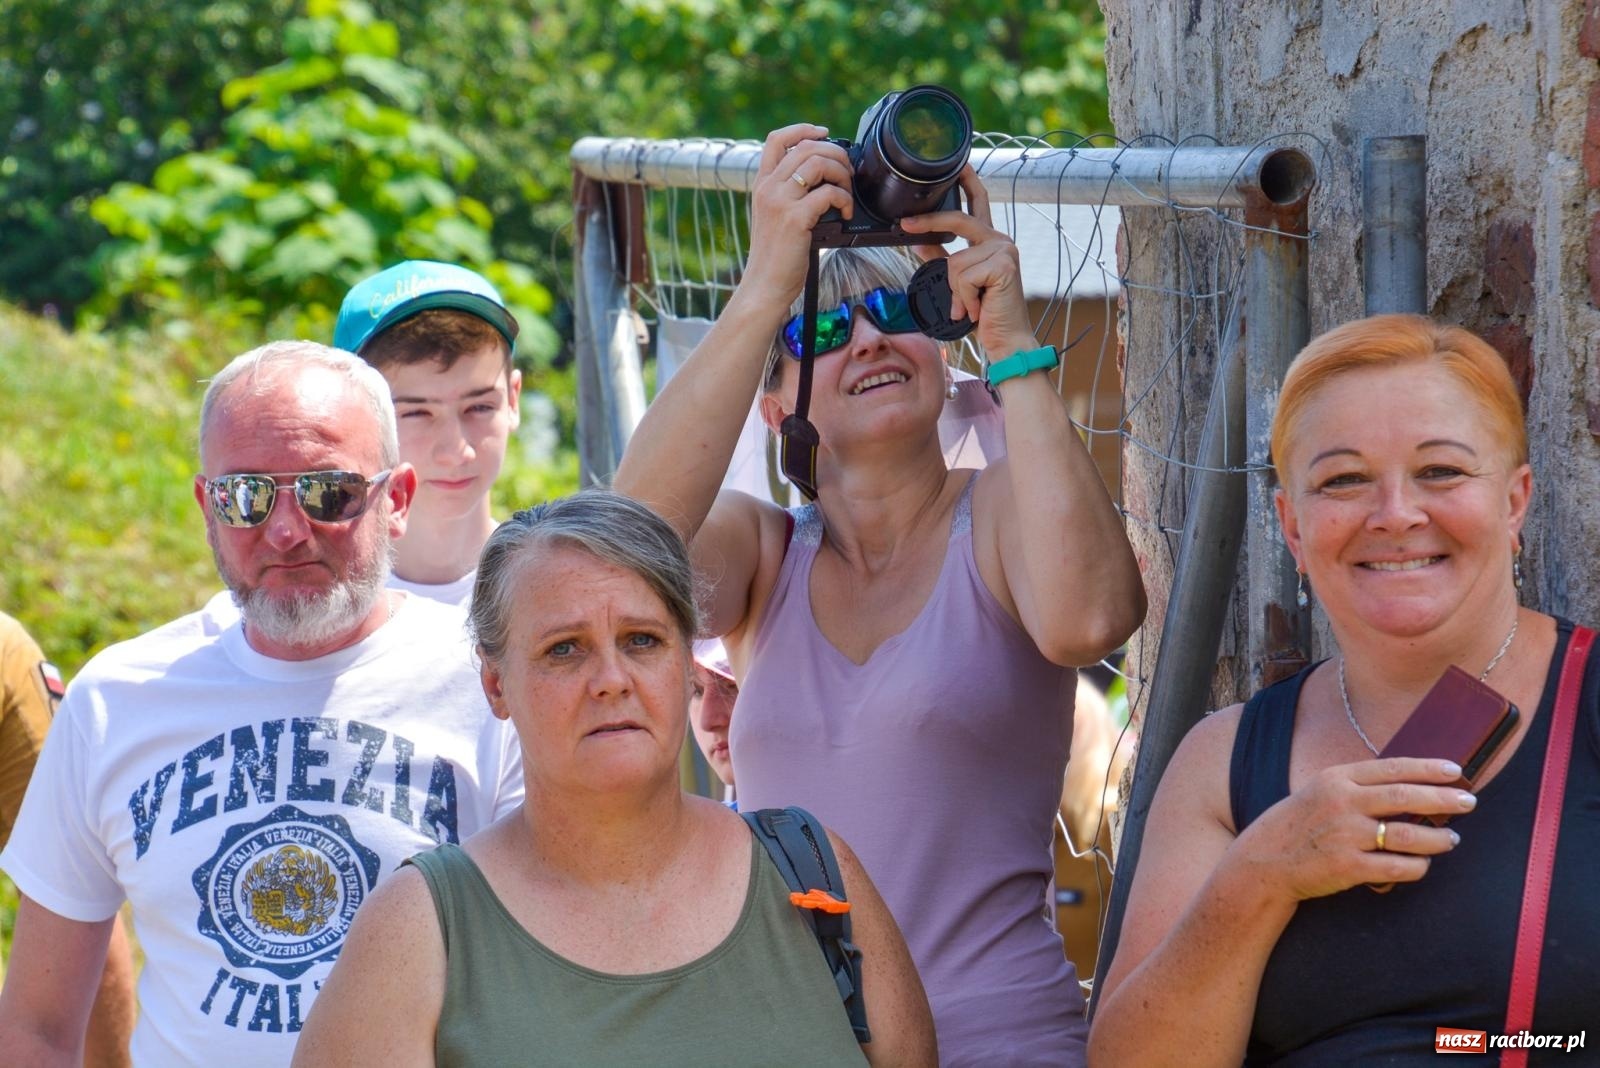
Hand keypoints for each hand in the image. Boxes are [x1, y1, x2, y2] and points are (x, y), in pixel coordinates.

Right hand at [741, 125, 853, 309]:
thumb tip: (824, 179)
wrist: (764, 286)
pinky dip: (844, 199)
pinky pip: (828, 193)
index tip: (824, 132)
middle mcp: (768, 188)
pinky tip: (846, 213)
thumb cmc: (775, 258)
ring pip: (818, 163)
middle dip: (835, 153)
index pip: (776, 139)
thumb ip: (790, 196)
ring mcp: (780, 202)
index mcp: (762, 185)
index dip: (803, 129)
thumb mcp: (775, 218)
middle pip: (806, 147)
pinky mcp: (795, 218)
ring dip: (842, 173)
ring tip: (847, 193)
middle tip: (848, 172)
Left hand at [899, 166, 1035, 357]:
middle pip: (958, 219)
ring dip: (955, 290)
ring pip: (955, 261)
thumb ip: (940, 257)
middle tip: (905, 225)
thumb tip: (917, 238)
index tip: (958, 165)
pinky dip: (962, 298)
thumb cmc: (984, 313)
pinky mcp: (1003, 265)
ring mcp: (1004, 251)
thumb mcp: (957, 281)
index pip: (978, 203)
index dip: (967, 182)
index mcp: (990, 241)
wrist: (1006, 341)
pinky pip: (963, 276)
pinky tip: (976, 309)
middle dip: (929, 221)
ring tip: (969, 306)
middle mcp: (1000, 240)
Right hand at [1234, 757, 1471, 901]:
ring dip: (1437, 837)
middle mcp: (1341, 803)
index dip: (1428, 769)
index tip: (1456, 771)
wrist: (1265, 860)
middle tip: (1469, 802)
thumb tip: (1411, 786)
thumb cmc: (1300, 824)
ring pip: (1407, 834)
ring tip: (1451, 839)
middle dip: (1443, 799)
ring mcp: (1344, 836)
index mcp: (1336, 779)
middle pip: (1405, 797)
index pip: (1392, 768)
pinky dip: (1418, 866)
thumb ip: (1358, 786)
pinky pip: (1397, 867)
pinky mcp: (1346, 867)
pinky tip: (1424, 864)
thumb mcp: (1321, 791)